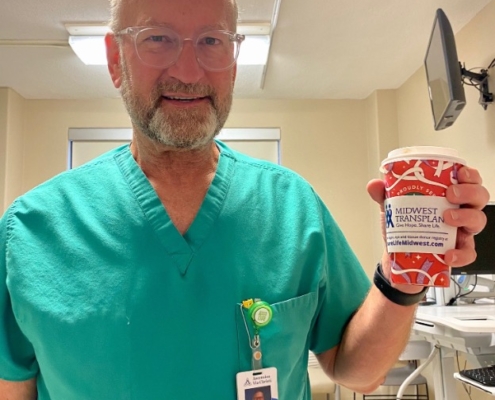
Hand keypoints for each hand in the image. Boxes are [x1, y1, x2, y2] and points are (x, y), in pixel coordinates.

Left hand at [367, 166, 489, 269]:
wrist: (398, 257)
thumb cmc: (404, 226)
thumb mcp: (393, 208)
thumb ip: (384, 195)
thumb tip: (375, 184)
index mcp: (448, 196)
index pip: (468, 180)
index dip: (470, 175)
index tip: (460, 173)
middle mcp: (460, 211)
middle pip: (479, 197)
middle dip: (469, 192)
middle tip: (450, 195)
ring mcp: (461, 232)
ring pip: (478, 221)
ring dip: (466, 217)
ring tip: (447, 219)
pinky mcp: (457, 252)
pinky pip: (469, 254)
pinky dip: (461, 254)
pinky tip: (447, 254)